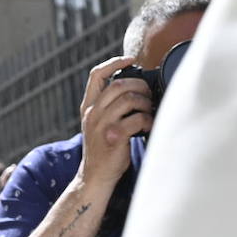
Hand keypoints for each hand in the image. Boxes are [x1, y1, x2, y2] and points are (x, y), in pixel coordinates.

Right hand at [78, 56, 150, 187]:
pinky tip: (147, 127)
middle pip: (119, 84)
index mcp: (88, 107)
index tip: (130, 60)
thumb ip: (109, 106)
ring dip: (145, 103)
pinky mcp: (114, 137)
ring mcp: (101, 125)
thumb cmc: (103, 149)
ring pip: (129, 99)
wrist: (95, 176)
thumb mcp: (99, 123)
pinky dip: (147, 120)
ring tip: (147, 112)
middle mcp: (92, 113)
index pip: (96, 75)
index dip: (114, 62)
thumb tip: (135, 87)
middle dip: (139, 86)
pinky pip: (137, 119)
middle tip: (147, 96)